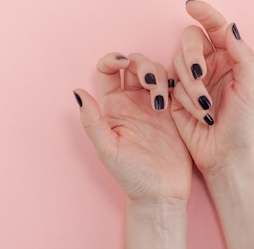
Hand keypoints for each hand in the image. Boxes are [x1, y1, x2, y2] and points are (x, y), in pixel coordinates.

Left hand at [74, 52, 191, 202]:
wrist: (162, 193)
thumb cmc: (132, 176)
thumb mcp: (108, 150)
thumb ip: (92, 121)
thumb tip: (77, 92)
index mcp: (112, 107)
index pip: (108, 71)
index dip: (113, 59)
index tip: (122, 63)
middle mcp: (132, 101)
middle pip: (134, 65)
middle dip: (142, 65)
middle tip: (150, 82)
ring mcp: (155, 104)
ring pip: (156, 71)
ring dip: (159, 76)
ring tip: (161, 101)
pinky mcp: (175, 110)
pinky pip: (176, 85)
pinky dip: (177, 83)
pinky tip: (175, 98)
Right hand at [170, 0, 253, 175]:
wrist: (225, 155)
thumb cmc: (242, 124)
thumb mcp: (250, 89)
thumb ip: (242, 56)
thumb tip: (231, 26)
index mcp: (230, 58)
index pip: (216, 27)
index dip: (204, 13)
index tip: (191, 5)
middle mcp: (209, 63)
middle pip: (190, 40)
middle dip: (192, 56)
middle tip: (199, 75)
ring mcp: (190, 77)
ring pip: (178, 61)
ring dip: (190, 85)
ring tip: (205, 108)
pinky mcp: (175, 93)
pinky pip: (170, 82)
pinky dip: (183, 97)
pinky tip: (198, 114)